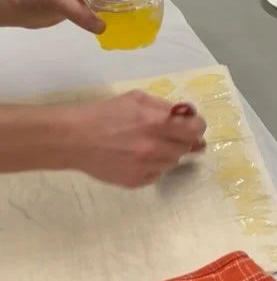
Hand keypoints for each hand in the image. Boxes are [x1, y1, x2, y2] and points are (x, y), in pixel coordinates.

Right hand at [63, 91, 206, 187]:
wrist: (76, 139)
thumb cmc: (106, 113)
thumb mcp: (137, 99)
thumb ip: (164, 106)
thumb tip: (186, 114)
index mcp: (157, 122)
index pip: (196, 129)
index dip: (196, 126)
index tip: (191, 124)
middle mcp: (155, 147)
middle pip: (187, 147)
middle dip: (183, 139)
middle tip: (170, 133)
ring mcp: (146, 167)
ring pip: (173, 162)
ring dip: (168, 152)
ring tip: (150, 144)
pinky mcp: (136, 181)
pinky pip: (157, 174)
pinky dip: (154, 166)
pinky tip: (139, 157)